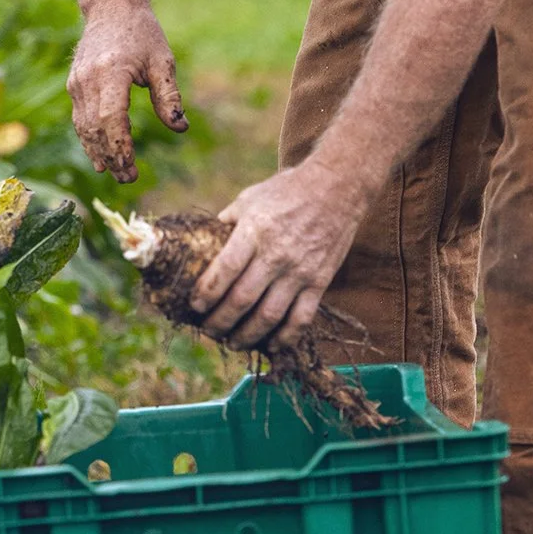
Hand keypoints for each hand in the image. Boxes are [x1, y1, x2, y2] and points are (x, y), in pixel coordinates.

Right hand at [68, 5, 187, 181]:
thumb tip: (180, 128)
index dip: (120, 146)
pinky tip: (101, 158)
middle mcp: (88, 80)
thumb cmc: (142, 33)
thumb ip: (169, 96)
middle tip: (129, 179)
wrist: (111, 7)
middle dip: (112, 156)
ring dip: (99, 153)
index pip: (111, 118)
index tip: (131, 167)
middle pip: (96, 128)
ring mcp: (77, 83)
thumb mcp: (163, 62)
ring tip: (117, 173)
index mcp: (111, 72)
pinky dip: (90, 140)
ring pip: (84, 128)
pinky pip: (80, 119)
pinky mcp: (74, 85)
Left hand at [190, 160, 369, 348]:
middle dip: (220, 322)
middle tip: (209, 331)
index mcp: (253, 231)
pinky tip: (270, 345)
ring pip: (269, 316)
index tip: (194, 306)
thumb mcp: (249, 198)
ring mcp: (300, 271)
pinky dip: (285, 338)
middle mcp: (276, 254)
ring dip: (247, 336)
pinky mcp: (320, 281)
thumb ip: (226, 223)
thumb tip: (202, 242)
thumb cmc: (286, 190)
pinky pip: (302, 318)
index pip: (223, 271)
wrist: (338, 188)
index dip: (206, 294)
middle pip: (242, 300)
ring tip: (233, 342)